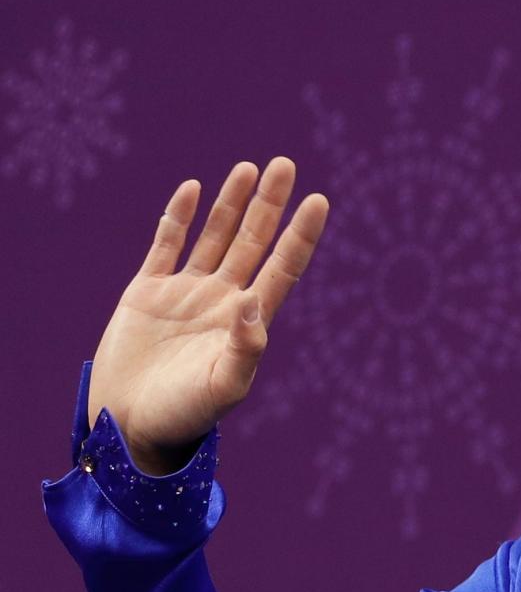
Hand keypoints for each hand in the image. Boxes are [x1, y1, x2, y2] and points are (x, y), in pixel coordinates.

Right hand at [87, 156, 328, 474]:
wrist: (130, 426)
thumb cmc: (185, 415)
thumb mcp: (225, 386)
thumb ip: (246, 346)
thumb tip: (254, 299)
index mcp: (248, 320)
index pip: (283, 267)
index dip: (301, 235)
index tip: (320, 200)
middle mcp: (222, 299)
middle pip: (253, 241)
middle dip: (269, 204)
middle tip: (286, 165)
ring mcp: (185, 292)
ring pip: (214, 236)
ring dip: (231, 203)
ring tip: (248, 168)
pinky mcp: (147, 292)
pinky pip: (165, 245)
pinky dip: (178, 218)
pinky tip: (193, 189)